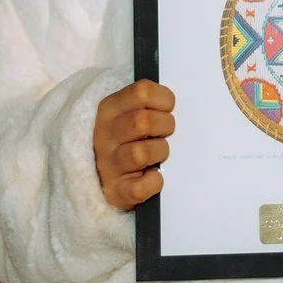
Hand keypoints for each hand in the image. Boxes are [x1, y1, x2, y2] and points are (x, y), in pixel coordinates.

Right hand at [93, 79, 174, 209]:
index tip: (167, 109)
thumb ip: (149, 105)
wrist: (102, 173)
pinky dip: (153, 183)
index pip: (142, 92)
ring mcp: (108, 164)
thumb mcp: (129, 112)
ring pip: (140, 154)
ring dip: (159, 152)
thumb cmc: (127, 137)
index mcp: (110, 108)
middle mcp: (105, 135)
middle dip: (165, 126)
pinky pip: (139, 188)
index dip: (164, 100)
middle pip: (142, 122)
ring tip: (159, 155)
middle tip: (167, 132)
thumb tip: (181, 107)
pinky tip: (153, 176)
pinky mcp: (115, 191)